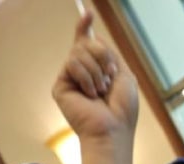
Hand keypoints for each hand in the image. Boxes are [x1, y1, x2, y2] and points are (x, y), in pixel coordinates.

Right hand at [52, 12, 138, 140]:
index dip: (85, 27)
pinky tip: (90, 94)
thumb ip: (109, 54)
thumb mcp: (123, 75)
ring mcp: (70, 79)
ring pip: (79, 52)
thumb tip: (93, 36)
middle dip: (102, 55)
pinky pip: (72, 63)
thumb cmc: (122, 109)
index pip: (87, 43)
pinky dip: (86, 77)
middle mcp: (82, 73)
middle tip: (109, 77)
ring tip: (101, 91)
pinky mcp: (60, 86)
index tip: (88, 13)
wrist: (112, 129)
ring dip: (96, 70)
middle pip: (86, 43)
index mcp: (97, 70)